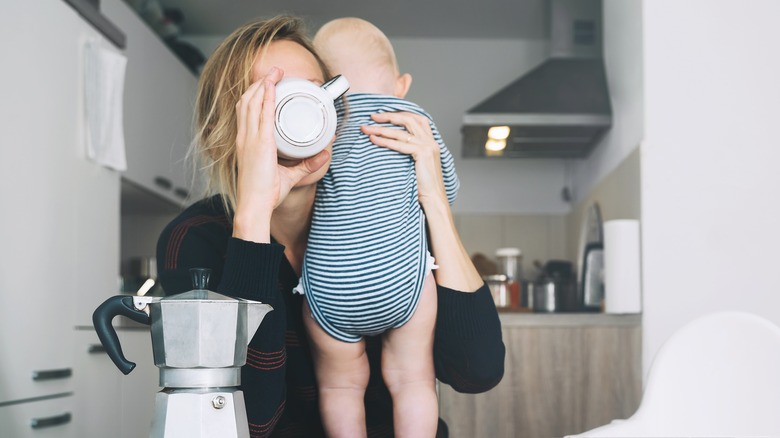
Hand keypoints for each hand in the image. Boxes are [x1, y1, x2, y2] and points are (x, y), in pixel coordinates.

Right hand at [233, 67, 329, 241]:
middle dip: (260, 83)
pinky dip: (266, 97)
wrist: (254, 205)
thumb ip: (305, 165)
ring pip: (253, 103)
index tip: (265, 84)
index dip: (254, 95)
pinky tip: (271, 85)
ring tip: (276, 72)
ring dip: (264, 84)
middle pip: (248, 101)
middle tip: (274, 72)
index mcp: (246, 143)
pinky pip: (262, 114)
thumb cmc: (264, 194)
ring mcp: (250, 139)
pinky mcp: (259, 144)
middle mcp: (245, 137)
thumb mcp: (287, 175)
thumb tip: (324, 154)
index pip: (245, 111)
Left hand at [360, 111, 447, 209]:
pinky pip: (400, 144)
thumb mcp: (418, 162)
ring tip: (367, 129)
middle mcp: (430, 140)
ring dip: (382, 128)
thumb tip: (392, 143)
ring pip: (401, 132)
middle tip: (372, 116)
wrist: (433, 197)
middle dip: (389, 116)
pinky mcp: (423, 153)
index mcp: (430, 140)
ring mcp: (428, 146)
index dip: (399, 113)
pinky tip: (374, 140)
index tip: (383, 114)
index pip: (416, 118)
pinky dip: (385, 141)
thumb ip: (410, 150)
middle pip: (408, 119)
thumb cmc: (423, 183)